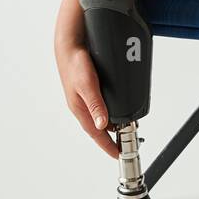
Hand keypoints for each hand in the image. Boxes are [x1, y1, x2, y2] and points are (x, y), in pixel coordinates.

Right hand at [54, 0, 119, 157]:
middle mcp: (83, 106)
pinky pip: (103, 104)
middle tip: (128, 141)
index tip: (118, 156)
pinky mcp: (91, 88)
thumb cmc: (75, 63)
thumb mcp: (87, 84)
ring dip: (114, 122)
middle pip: (100, 127)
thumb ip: (95, 104)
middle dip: (113, 137)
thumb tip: (103, 125)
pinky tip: (120, 106)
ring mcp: (87, 97)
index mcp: (80, 109)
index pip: (96, 134)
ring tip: (128, 125)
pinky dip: (112, 108)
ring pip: (102, 115)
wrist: (70, 43)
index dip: (107, 146)